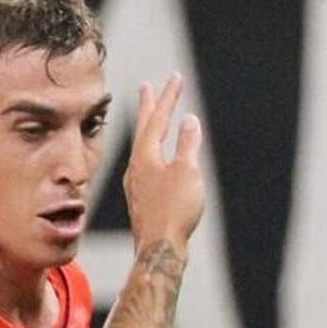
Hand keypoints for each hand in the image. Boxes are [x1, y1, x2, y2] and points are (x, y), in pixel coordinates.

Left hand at [117, 70, 205, 252]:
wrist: (159, 249)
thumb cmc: (174, 211)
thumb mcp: (187, 172)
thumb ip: (188, 145)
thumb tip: (190, 121)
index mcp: (146, 156)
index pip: (158, 119)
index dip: (168, 98)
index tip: (175, 79)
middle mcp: (136, 167)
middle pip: (143, 130)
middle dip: (149, 108)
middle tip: (147, 87)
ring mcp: (137, 184)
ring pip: (143, 149)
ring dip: (149, 131)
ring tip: (152, 122)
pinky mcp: (142, 200)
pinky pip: (147, 167)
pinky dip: (153, 154)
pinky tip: (156, 163)